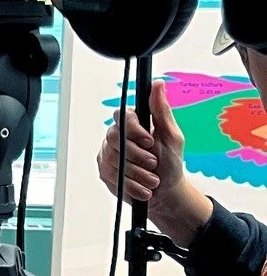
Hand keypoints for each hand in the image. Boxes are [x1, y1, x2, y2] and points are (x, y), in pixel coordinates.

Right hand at [96, 80, 210, 247]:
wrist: (165, 191)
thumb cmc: (170, 162)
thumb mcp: (171, 135)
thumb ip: (161, 110)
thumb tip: (157, 84)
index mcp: (133, 123)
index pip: (121, 116)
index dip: (134, 130)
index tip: (150, 142)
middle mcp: (116, 136)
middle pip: (114, 138)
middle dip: (137, 155)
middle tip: (153, 163)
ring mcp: (108, 153)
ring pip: (113, 160)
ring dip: (137, 173)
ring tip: (152, 179)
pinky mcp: (104, 171)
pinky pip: (111, 176)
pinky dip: (131, 185)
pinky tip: (142, 188)